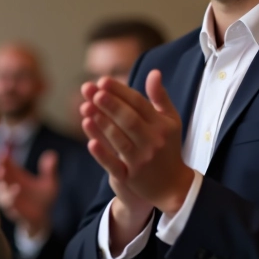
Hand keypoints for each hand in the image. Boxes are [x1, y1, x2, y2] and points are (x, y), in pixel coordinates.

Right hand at [0, 147, 59, 236]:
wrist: (43, 220)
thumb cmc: (43, 198)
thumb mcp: (50, 182)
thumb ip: (50, 169)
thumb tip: (52, 154)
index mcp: (15, 175)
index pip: (6, 162)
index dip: (4, 153)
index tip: (6, 144)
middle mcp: (9, 185)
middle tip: (0, 156)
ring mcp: (9, 198)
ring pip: (0, 189)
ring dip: (1, 180)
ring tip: (3, 171)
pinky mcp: (13, 210)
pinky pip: (9, 204)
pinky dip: (11, 197)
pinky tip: (15, 189)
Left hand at [81, 70, 193, 215]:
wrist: (172, 186)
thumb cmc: (167, 147)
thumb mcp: (170, 121)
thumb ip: (160, 97)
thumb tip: (154, 72)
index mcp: (161, 126)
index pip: (139, 104)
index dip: (120, 91)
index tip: (103, 80)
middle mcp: (152, 142)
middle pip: (129, 120)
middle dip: (110, 104)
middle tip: (92, 91)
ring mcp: (141, 161)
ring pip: (119, 140)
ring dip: (102, 124)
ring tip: (85, 108)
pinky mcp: (130, 177)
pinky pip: (114, 165)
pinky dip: (102, 154)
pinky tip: (90, 142)